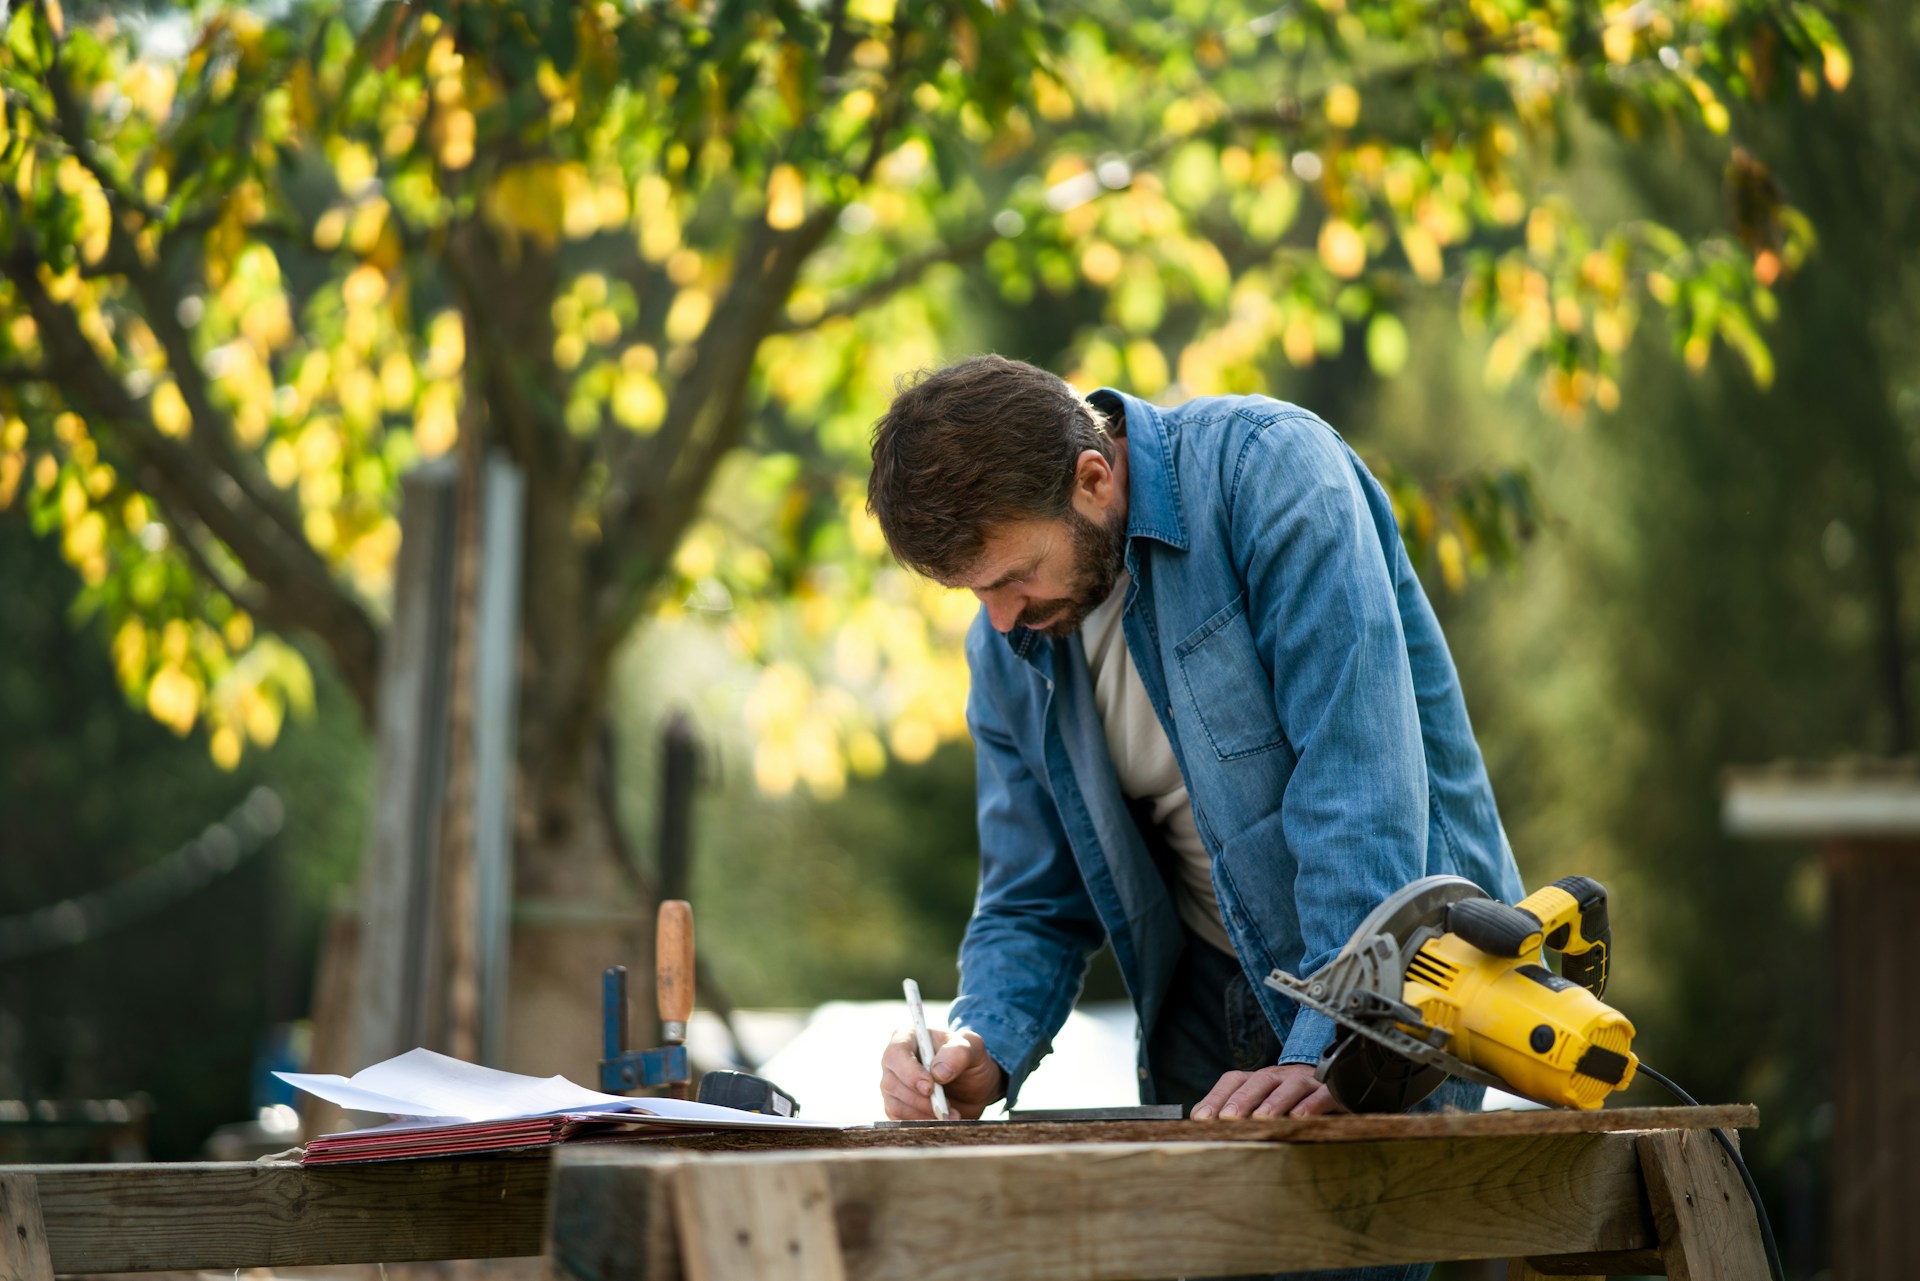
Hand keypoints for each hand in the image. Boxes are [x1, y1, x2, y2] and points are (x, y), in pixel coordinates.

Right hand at [879, 1026, 1005, 1119]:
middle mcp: (895, 1062)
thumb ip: (959, 1052)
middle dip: (920, 1100)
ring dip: (924, 1114)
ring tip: (951, 1114)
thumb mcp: (973, 1048)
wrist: (974, 1086)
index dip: (909, 1072)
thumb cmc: (970, 1059)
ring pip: (895, 1105)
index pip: (896, 1054)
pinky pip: (900, 1120)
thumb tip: (938, 1072)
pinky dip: (922, 1124)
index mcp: (908, 1038)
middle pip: (891, 1083)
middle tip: (947, 1106)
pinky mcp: (897, 1107)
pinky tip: (941, 1121)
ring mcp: (893, 1086)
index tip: (930, 1087)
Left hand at [1190, 1063, 1345, 1118]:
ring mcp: (1307, 1083)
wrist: (1334, 1089)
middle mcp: (1281, 1077)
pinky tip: (1300, 1119)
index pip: (1234, 1080)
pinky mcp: (1332, 1093)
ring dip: (1275, 1102)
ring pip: (1291, 1086)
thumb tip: (1199, 1122)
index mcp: (1260, 1079)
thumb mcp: (1262, 1105)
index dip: (1216, 1097)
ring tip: (1262, 1120)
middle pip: (1260, 1080)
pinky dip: (1311, 1106)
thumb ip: (1234, 1112)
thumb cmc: (1290, 1104)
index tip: (1201, 1118)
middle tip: (1228, 1119)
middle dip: (1242, 1099)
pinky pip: (1322, 1095)